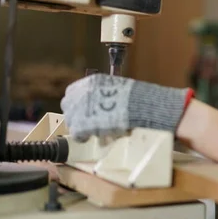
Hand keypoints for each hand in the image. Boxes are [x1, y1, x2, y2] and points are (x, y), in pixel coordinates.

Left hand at [60, 73, 190, 141]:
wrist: (148, 108)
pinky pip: (77, 132)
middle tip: (85, 124)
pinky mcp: (84, 123)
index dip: (77, 104)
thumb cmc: (140, 99)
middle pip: (69, 105)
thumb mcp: (121, 89)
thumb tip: (98, 103)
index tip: (82, 111)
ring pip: (72, 119)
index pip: (73, 92)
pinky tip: (88, 138)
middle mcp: (85, 91)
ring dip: (79, 126)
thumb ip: (106, 94)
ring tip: (89, 132)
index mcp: (94, 81)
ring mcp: (84, 106)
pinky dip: (82, 136)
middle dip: (75, 115)